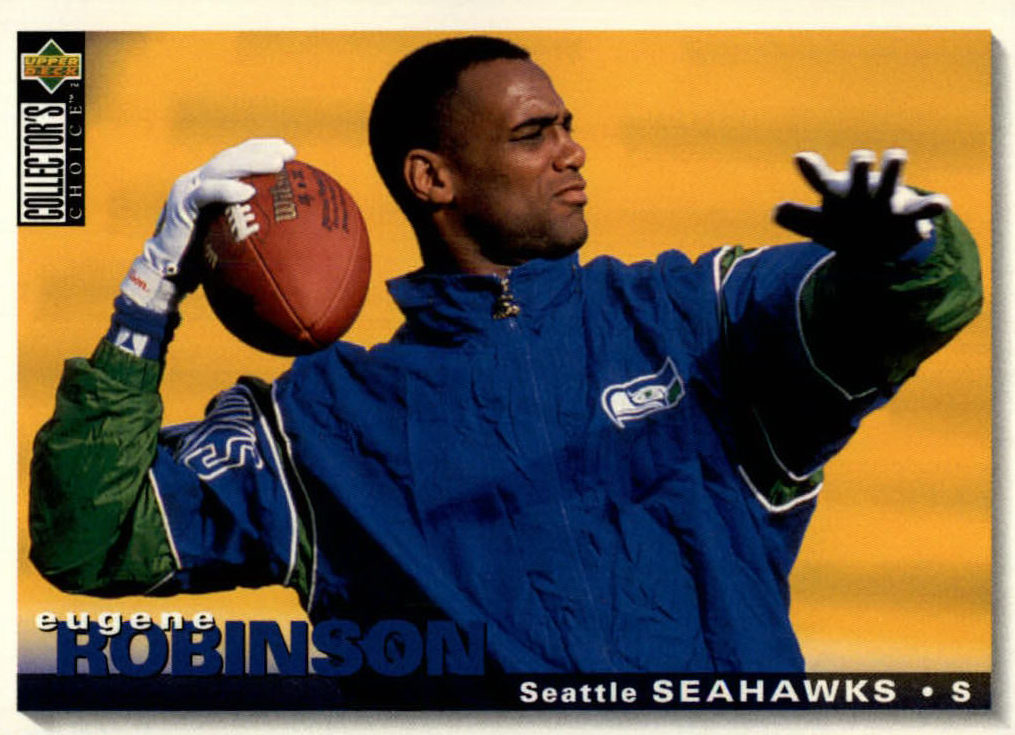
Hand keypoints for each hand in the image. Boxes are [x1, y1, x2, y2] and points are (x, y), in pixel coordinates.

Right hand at [121, 138, 296, 311]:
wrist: (168, 272)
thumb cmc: (204, 257)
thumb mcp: (231, 234)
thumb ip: (249, 223)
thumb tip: (290, 231)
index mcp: (210, 182)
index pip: (237, 156)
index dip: (261, 149)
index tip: (289, 151)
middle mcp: (198, 180)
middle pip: (232, 156)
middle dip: (261, 151)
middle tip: (288, 152)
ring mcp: (187, 189)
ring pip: (221, 168)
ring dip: (251, 163)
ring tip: (277, 164)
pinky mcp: (181, 206)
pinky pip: (205, 193)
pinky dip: (226, 189)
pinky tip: (248, 191)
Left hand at [773, 149, 950, 260]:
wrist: (880, 241)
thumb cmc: (845, 224)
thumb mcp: (820, 225)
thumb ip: (798, 218)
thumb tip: (775, 212)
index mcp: (838, 191)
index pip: (820, 178)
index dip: (811, 169)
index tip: (800, 158)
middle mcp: (863, 188)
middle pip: (859, 170)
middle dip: (859, 164)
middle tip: (860, 159)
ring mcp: (887, 197)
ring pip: (892, 178)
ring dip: (894, 166)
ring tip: (896, 155)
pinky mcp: (910, 213)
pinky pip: (924, 209)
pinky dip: (933, 206)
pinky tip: (940, 204)